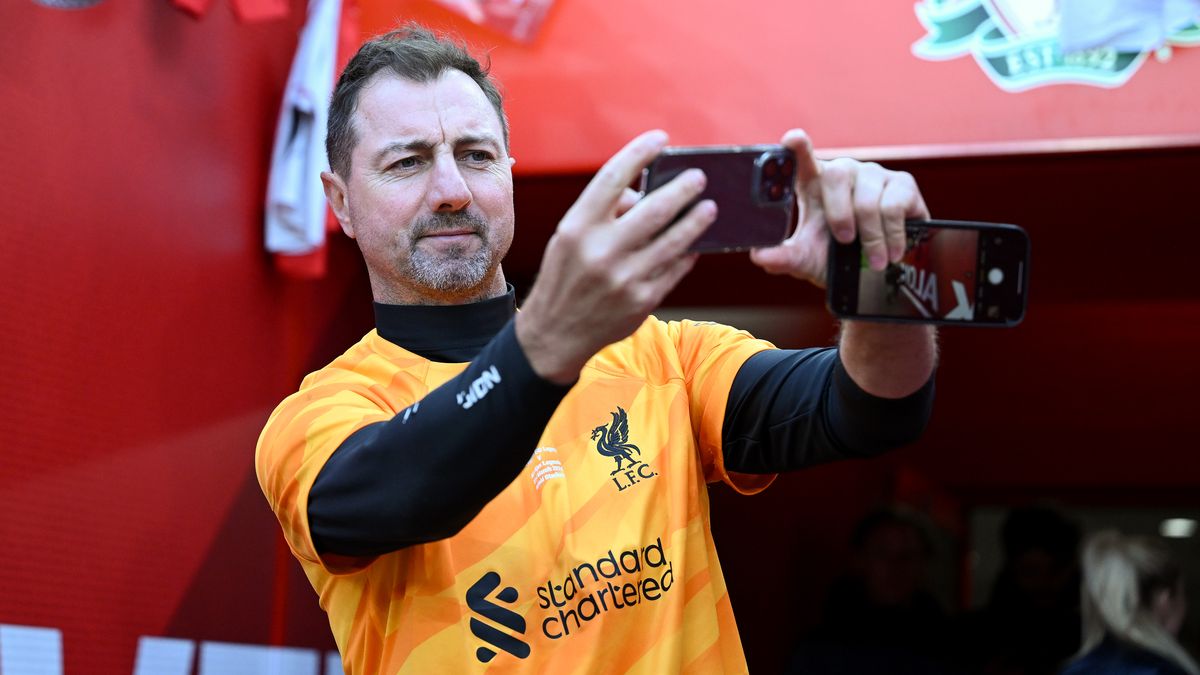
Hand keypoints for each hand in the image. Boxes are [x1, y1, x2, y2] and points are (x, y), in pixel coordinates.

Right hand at [516, 130, 716, 383]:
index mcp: (578, 227)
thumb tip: (644, 192)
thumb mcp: (569, 237)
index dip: (640, 152)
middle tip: (699, 177)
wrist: (555, 333)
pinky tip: (694, 243)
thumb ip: (603, 212)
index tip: (661, 139)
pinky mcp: (643, 300)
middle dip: (683, 188)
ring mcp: (624, 278)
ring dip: (696, 220)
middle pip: (654, 209)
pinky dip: (688, 253)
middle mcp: (601, 250)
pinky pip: (675, 269)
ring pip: (674, 241)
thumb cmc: (566, 276)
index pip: (613, 177)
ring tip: (709, 208)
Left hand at [750, 129, 929, 286]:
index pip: (802, 158)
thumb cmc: (834, 257)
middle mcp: (843, 173)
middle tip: (844, 241)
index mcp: (813, 184)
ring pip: (867, 199)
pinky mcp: (902, 184)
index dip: (798, 146)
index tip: (791, 139)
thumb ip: (783, 258)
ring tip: (874, 259)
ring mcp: (873, 175)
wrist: (876, 273)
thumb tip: (759, 256)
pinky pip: (894, 206)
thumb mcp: (806, 260)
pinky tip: (893, 251)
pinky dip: (892, 236)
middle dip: (840, 214)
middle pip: (837, 175)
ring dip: (870, 236)